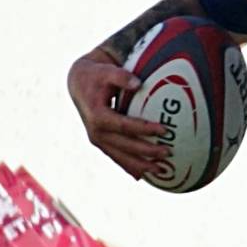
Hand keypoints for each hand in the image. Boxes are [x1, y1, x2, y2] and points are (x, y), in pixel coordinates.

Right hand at [67, 51, 170, 179]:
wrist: (79, 86)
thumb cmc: (97, 76)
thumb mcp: (107, 71)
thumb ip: (121, 76)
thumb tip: (139, 83)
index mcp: (97, 116)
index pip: (124, 125)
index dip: (144, 129)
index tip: (163, 130)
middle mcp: (95, 132)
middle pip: (125, 146)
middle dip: (147, 152)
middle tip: (168, 153)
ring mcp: (97, 140)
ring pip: (121, 157)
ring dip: (141, 166)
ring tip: (162, 171)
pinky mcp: (101, 144)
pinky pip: (117, 158)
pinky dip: (130, 167)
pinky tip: (144, 175)